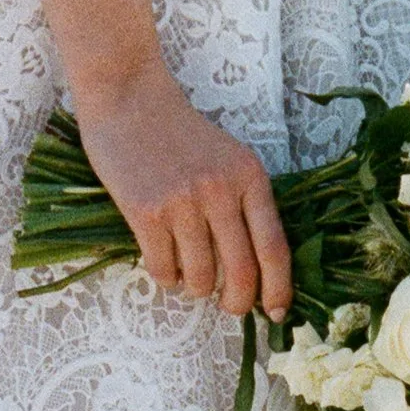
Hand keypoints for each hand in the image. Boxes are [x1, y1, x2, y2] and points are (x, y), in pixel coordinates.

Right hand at [76, 64, 292, 319]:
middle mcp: (220, 190)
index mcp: (249, 176)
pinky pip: (163, 269)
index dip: (279, 288)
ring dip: (196, 289)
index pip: (274, 247)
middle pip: (241, 271)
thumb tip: (256, 269)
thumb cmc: (181, 133)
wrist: (130, 98)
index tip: (277, 312)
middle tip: (231, 308)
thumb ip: (244, 202)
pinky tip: (164, 263)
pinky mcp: (146, 212)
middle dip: (238, 303)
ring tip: (190, 277)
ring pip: (200, 277)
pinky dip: (166, 277)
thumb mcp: (229, 158)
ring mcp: (182, 202)